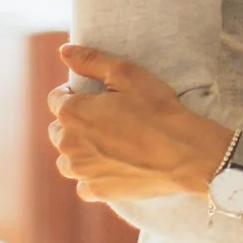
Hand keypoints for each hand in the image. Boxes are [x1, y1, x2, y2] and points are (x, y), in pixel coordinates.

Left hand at [47, 42, 227, 202]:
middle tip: (109, 119)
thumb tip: (63, 51)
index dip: (76, 93)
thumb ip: (90, 60)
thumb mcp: (127, 73)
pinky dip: (93, 174)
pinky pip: (82, 183)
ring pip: (67, 158)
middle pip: (58, 129)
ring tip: (109, 143)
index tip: (100, 97)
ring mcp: (81, 171)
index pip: (57, 98)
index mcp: (72, 113)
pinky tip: (114, 165)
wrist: (185, 152)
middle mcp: (68, 144)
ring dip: (80, 150)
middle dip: (76, 122)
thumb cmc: (157, 109)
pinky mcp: (97, 191)